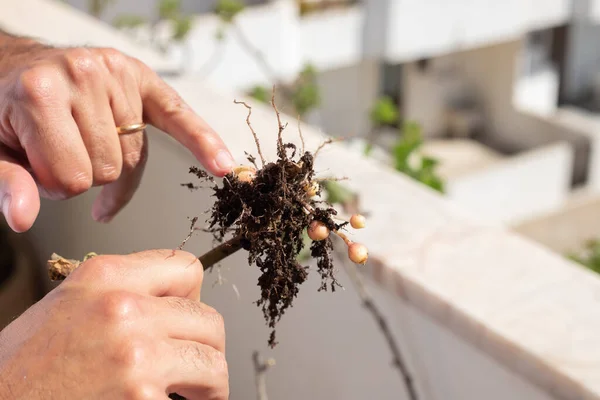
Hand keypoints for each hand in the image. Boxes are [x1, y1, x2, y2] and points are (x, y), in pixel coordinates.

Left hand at [0, 44, 234, 231]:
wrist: (14, 67)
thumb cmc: (4, 112)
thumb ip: (7, 183)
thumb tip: (23, 217)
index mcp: (40, 93)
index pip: (72, 179)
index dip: (55, 186)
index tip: (40, 169)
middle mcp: (82, 74)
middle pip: (108, 168)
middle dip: (84, 174)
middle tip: (61, 155)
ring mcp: (116, 73)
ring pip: (134, 157)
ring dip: (112, 164)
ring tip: (85, 146)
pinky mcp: (142, 77)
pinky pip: (181, 118)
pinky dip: (203, 142)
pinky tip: (222, 165)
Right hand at [0, 250, 227, 399]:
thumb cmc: (21, 369)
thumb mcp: (68, 305)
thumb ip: (122, 294)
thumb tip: (171, 304)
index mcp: (105, 277)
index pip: (186, 267)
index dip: (192, 298)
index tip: (186, 320)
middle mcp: (123, 309)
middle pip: (208, 318)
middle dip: (206, 346)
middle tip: (195, 366)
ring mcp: (136, 355)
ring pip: (214, 362)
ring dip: (209, 382)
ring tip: (194, 393)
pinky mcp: (141, 399)